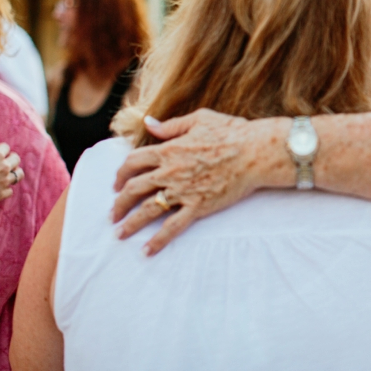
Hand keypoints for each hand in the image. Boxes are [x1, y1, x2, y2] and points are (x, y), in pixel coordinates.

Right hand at [0, 142, 23, 203]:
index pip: (6, 147)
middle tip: (6, 160)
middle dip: (11, 158)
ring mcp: (5, 181)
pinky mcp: (2, 194)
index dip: (0, 149)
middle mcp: (4, 167)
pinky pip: (10, 190)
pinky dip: (5, 188)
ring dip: (14, 172)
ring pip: (19, 174)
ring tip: (9, 172)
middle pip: (16, 159)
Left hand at [111, 109, 288, 255]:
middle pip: (133, 189)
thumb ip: (171, 125)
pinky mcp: (198, 206)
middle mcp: (170, 171)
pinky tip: (146, 251)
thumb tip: (148, 122)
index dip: (120, 173)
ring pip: (147, 210)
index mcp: (168, 149)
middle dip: (119, 203)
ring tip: (119, 234)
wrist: (256, 152)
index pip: (133, 162)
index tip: (117, 183)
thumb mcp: (200, 119)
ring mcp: (183, 191)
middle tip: (113, 214)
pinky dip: (157, 240)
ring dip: (130, 224)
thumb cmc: (232, 132)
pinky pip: (172, 227)